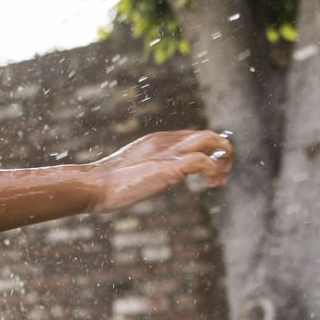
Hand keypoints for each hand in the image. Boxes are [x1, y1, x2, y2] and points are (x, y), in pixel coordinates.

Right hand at [84, 128, 232, 212]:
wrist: (95, 185)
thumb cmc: (106, 185)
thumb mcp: (131, 174)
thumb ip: (144, 172)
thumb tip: (143, 180)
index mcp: (156, 141)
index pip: (192, 137)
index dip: (206, 151)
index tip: (210, 172)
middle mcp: (166, 141)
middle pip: (206, 134)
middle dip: (221, 151)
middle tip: (223, 173)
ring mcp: (168, 151)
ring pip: (211, 138)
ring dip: (224, 155)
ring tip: (223, 175)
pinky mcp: (171, 165)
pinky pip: (203, 160)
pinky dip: (213, 170)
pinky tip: (211, 183)